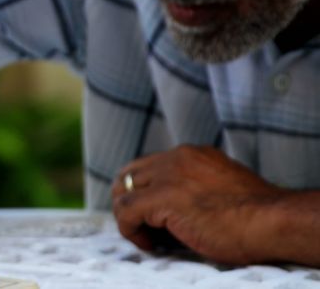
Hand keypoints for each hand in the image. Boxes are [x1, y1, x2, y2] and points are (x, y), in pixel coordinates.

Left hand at [112, 145, 284, 263]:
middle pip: (130, 174)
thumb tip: (175, 208)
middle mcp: (176, 158)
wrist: (274, 221)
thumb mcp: (221, 188)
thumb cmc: (258, 215)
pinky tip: (150, 244)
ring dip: (129, 217)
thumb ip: (196, 187)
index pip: (149, 166)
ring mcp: (169, 175)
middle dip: (129, 201)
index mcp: (192, 155)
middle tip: (141, 226)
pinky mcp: (164, 197)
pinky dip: (129, 230)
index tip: (153, 216)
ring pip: (123, 192)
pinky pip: (126, 211)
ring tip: (148, 238)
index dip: (144, 192)